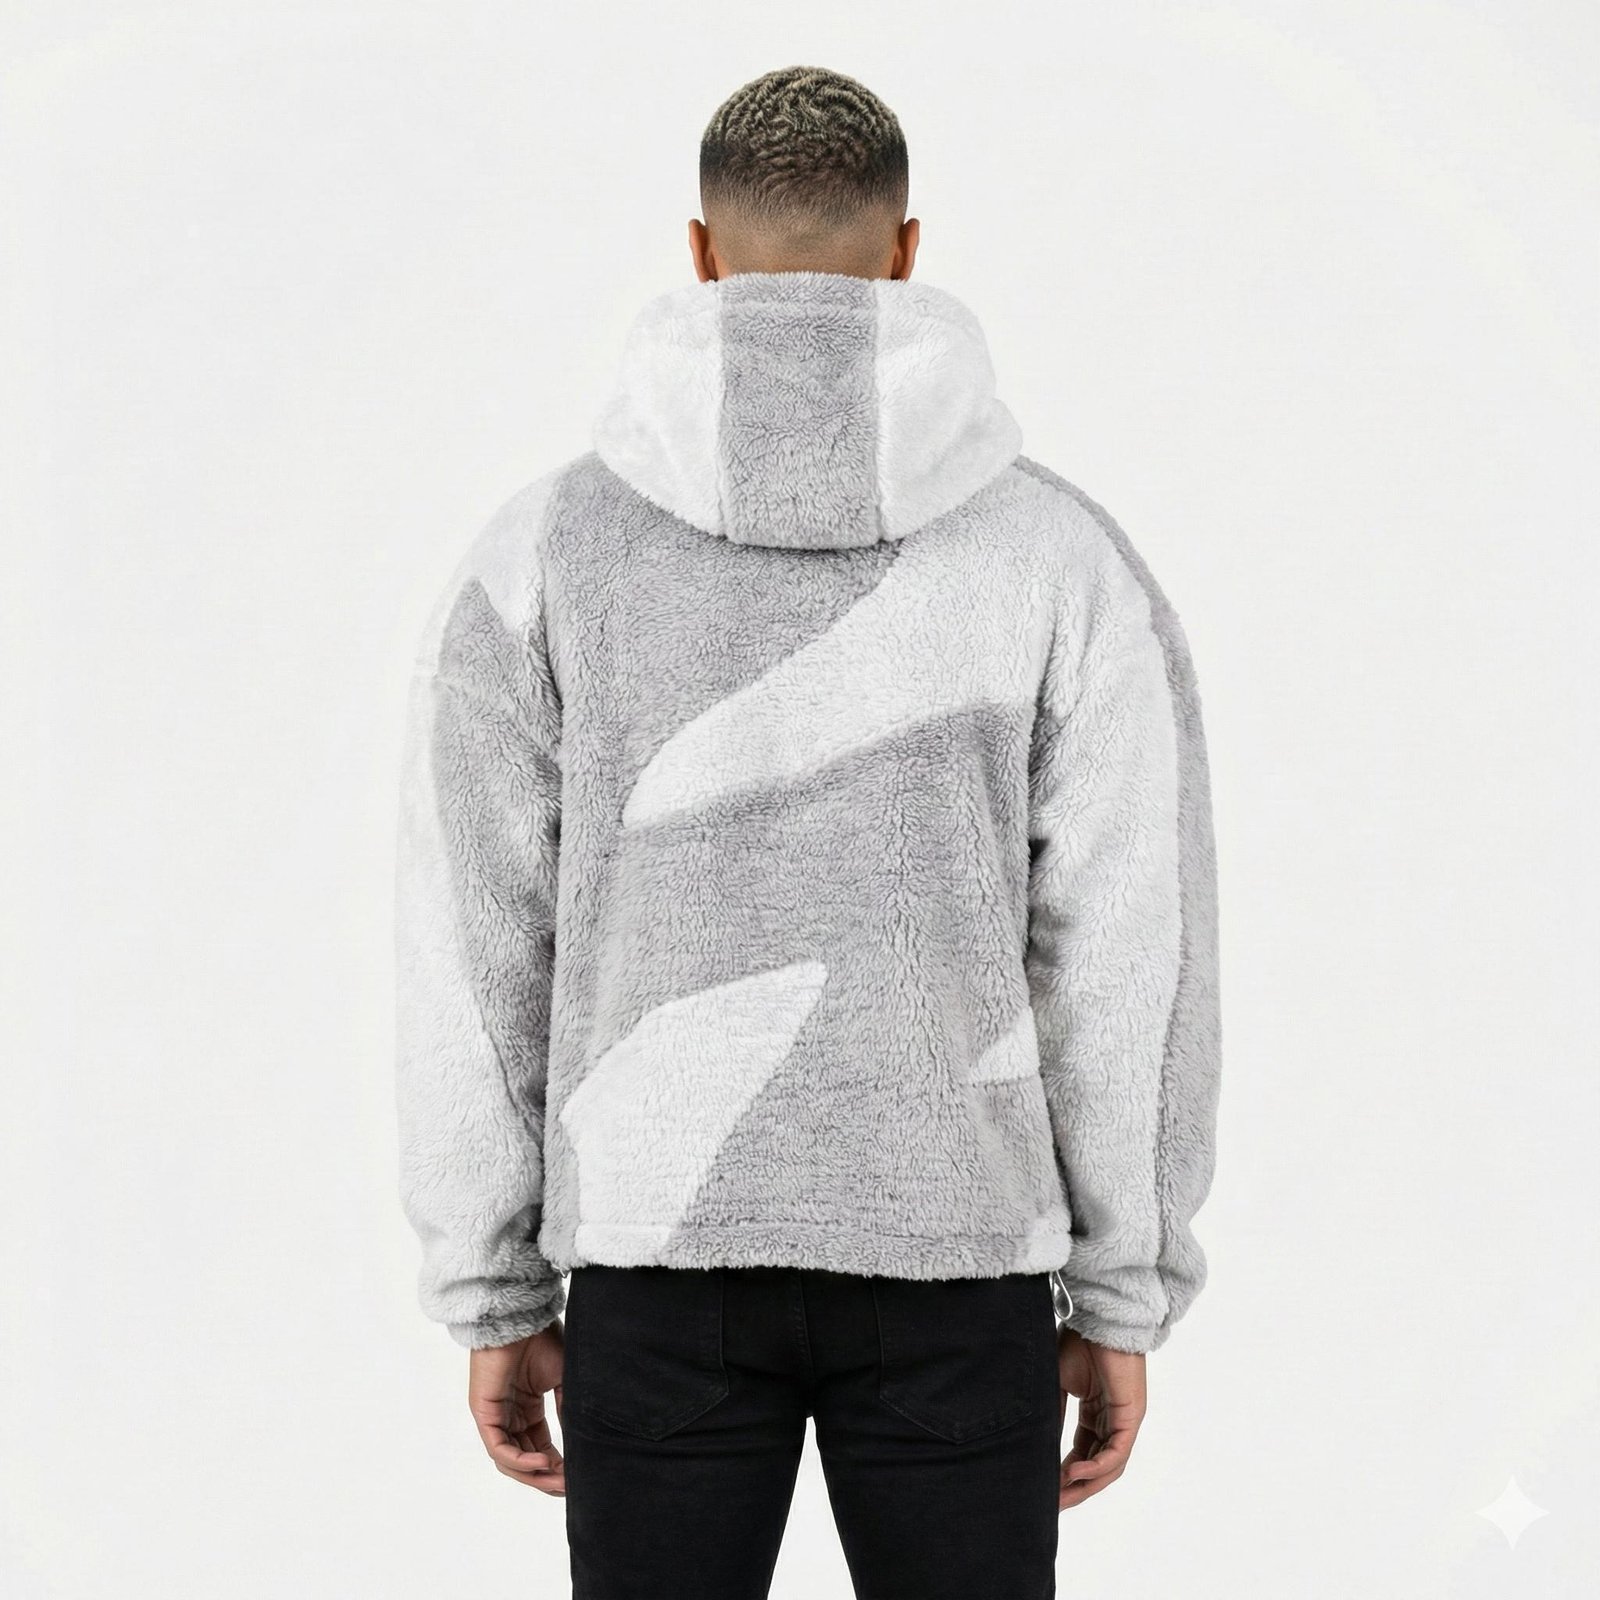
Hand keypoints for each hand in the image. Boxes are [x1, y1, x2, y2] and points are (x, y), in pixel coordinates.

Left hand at [468, 1321, 566, 1495]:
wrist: (522, 1318)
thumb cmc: (541, 1339)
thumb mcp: (562, 1379)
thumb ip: (567, 1409)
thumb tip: (579, 1442)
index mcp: (526, 1408)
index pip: (539, 1447)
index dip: (557, 1465)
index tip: (577, 1478)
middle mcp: (509, 1416)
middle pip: (524, 1460)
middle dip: (546, 1477)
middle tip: (569, 1488)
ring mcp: (494, 1416)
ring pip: (510, 1461)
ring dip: (534, 1475)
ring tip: (559, 1480)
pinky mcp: (484, 1414)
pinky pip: (499, 1449)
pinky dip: (520, 1460)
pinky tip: (543, 1463)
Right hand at [1056, 1326, 1146, 1508]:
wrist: (1098, 1319)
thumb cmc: (1079, 1341)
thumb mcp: (1057, 1382)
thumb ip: (1053, 1413)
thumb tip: (1038, 1443)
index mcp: (1096, 1412)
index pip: (1083, 1453)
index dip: (1065, 1473)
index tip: (1045, 1489)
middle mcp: (1113, 1420)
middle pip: (1097, 1466)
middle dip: (1075, 1488)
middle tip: (1052, 1505)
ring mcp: (1125, 1420)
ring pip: (1108, 1466)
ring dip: (1085, 1484)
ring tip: (1061, 1496)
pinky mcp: (1132, 1416)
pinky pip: (1116, 1452)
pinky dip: (1096, 1466)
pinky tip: (1074, 1472)